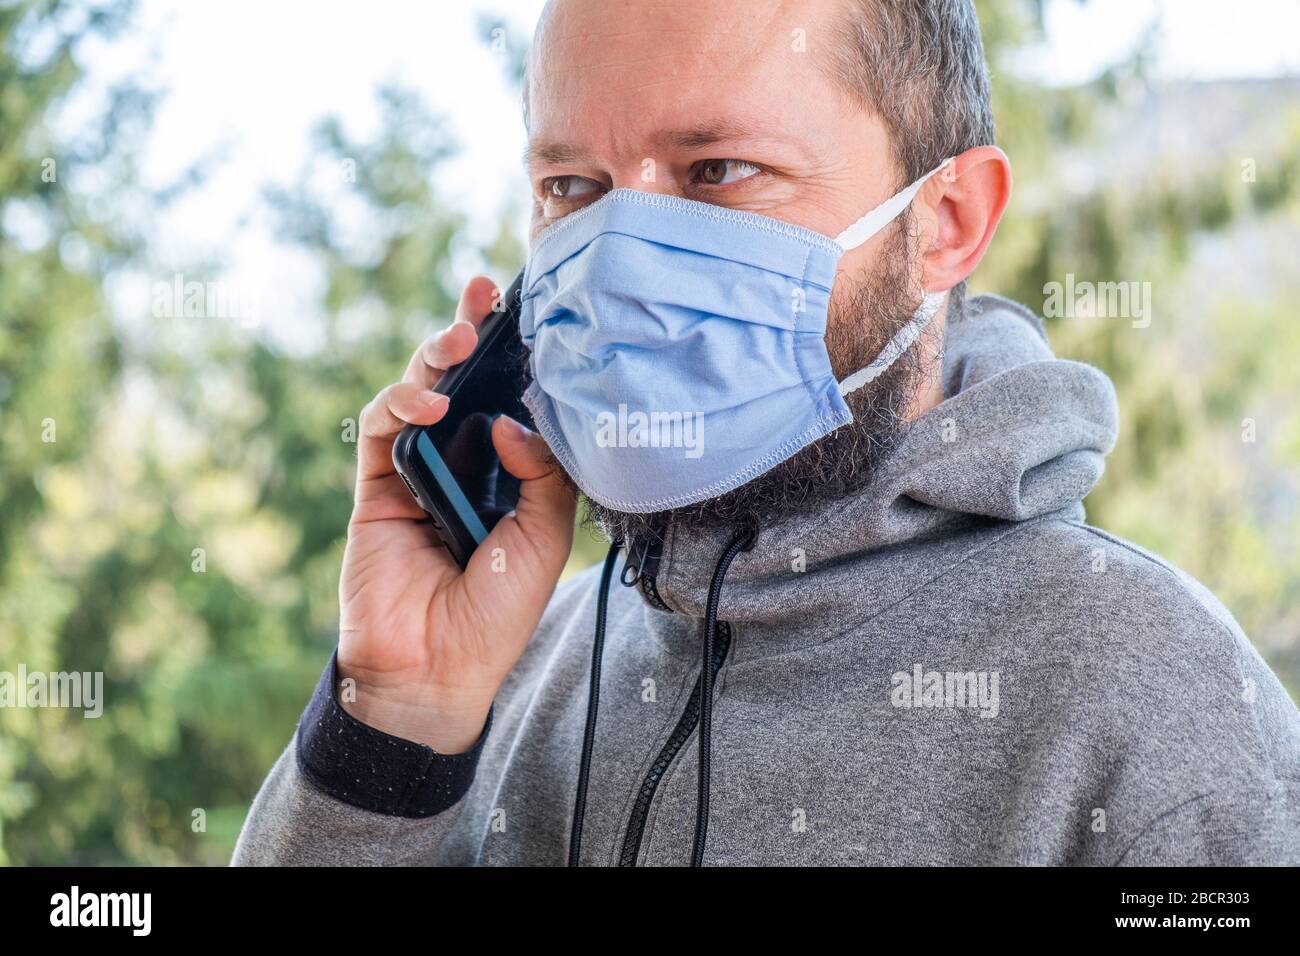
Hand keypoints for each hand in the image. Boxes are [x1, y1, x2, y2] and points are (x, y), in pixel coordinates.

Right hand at [337, 276, 575, 751]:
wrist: (436, 668)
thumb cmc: (496, 612)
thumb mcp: (544, 540)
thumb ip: (542, 475)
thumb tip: (514, 421)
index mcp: (507, 478)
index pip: (510, 401)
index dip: (515, 358)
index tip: (530, 312)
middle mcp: (462, 467)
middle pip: (463, 385)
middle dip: (470, 334)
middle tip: (481, 293)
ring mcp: (416, 473)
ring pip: (419, 394)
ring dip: (434, 358)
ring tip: (457, 340)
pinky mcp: (375, 486)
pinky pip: (382, 429)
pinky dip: (402, 404)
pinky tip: (430, 402)